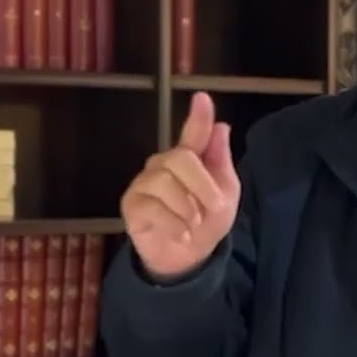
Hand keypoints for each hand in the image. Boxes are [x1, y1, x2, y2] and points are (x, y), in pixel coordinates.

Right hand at [120, 92, 240, 278]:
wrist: (189, 258)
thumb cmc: (207, 222)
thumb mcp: (225, 195)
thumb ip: (220, 162)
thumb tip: (222, 126)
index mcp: (189, 160)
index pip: (193, 133)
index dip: (198, 117)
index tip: (202, 98)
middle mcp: (163, 165)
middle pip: (180, 158)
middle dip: (203, 184)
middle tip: (216, 207)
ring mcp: (144, 184)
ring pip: (164, 182)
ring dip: (187, 208)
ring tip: (194, 224)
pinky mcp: (131, 205)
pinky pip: (153, 207)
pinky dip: (174, 224)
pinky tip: (182, 234)